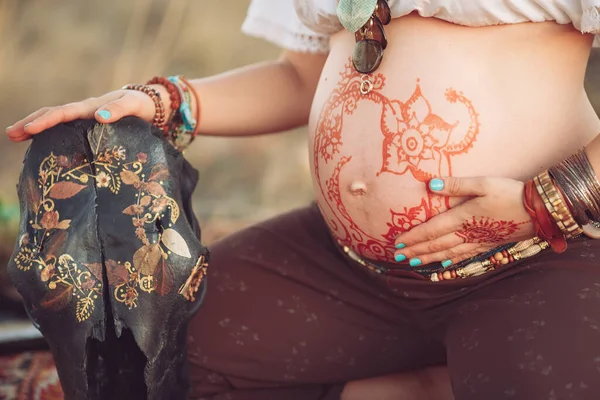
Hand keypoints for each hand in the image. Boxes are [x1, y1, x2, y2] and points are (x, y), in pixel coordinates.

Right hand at [5, 85, 166, 141]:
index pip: (64, 113)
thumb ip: (118, 109)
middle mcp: (85, 113)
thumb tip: (99, 117)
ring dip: (36, 129)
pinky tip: (42, 148)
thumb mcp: (133, 104)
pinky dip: (52, 137)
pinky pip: (67, 132)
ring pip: (57, 123)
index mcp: (91, 106)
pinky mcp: (91, 130)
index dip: (46, 121)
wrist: (152, 106)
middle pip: (53, 115)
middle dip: (31, 123)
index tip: (29, 130)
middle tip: (11, 135)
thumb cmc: (142, 104)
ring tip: (17, 139)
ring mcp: (86, 121)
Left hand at [394, 176, 534, 267]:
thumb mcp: (483, 183)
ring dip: (428, 258)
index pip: (431, 230)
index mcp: (462, 218)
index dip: (413, 237)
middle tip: (397, 257)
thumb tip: (429, 184)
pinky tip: (444, 265)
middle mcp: (467, 233)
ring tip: (413, 263)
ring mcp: (478, 241)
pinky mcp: (488, 244)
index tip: (397, 243)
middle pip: (435, 245)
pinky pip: (464, 256)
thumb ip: (456, 185)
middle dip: (415, 251)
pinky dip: (451, 261)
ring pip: (447, 253)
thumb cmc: (511, 193)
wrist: (540, 211)